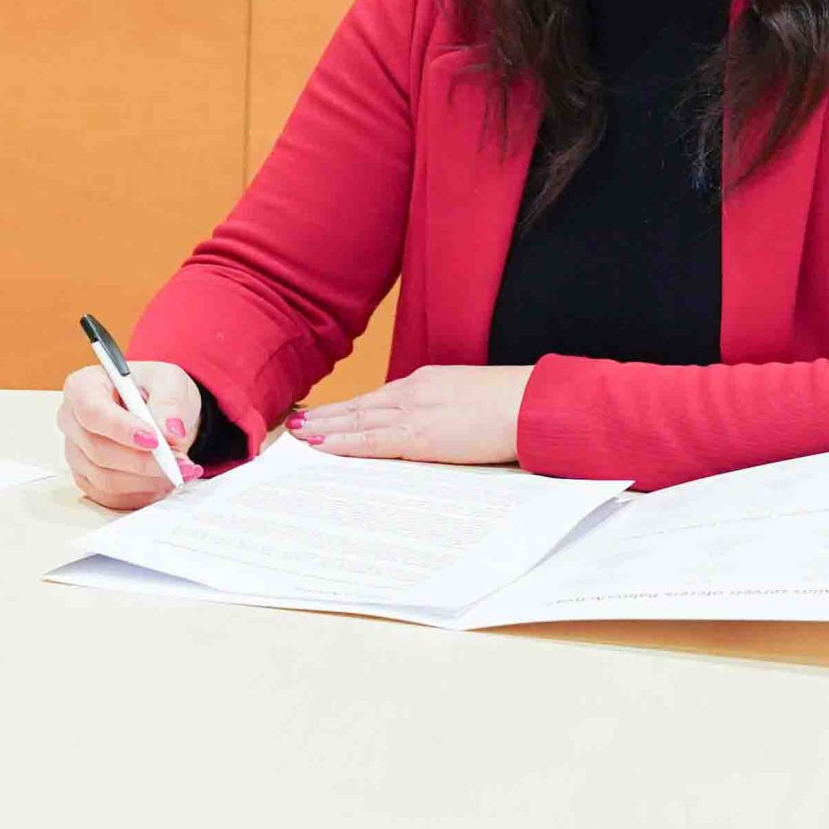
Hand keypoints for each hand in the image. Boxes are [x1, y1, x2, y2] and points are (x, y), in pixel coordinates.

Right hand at [58, 360, 203, 509]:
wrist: (158, 413)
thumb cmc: (154, 390)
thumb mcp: (169, 381)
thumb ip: (170, 403)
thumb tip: (170, 431)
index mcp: (83, 386)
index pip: (91, 411)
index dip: (121, 428)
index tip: (154, 440)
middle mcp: (72, 420)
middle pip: (97, 450)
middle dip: (142, 460)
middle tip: (178, 460)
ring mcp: (76, 453)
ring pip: (105, 479)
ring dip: (146, 479)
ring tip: (178, 468)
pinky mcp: (87, 479)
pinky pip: (111, 497)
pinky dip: (142, 493)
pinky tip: (163, 480)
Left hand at [284, 365, 534, 464]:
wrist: (531, 404)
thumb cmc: (514, 404)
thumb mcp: (471, 398)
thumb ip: (446, 408)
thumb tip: (436, 424)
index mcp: (427, 382)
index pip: (378, 397)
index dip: (350, 407)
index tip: (328, 412)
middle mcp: (413, 392)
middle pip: (360, 405)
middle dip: (327, 415)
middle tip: (297, 421)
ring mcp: (413, 412)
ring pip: (357, 420)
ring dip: (325, 428)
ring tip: (298, 433)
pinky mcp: (418, 435)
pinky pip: (371, 441)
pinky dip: (343, 443)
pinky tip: (322, 447)